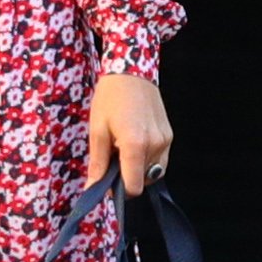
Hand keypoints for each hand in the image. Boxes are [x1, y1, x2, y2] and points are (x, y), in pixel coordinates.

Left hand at [85, 72, 173, 193]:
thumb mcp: (97, 130)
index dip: (119, 190)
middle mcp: (155, 145)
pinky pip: (159, 159)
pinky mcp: (169, 136)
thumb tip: (92, 190)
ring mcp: (165, 141)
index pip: (133, 187)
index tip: (108, 180)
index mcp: (135, 145)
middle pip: (143, 180)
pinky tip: (135, 140)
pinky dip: (146, 158)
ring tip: (124, 146)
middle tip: (113, 155)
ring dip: (137, 167)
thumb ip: (98, 164)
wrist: (132, 71)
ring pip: (152, 171)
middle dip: (127, 175)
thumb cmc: (110, 98)